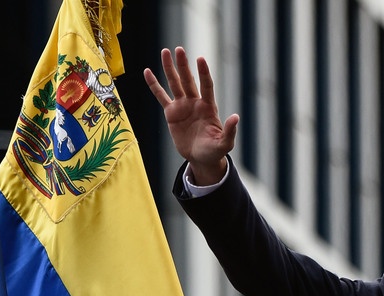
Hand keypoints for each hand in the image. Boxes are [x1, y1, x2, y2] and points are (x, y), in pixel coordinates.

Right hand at [143, 47, 238, 185]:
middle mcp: (195, 102)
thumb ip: (230, 131)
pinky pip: (161, 96)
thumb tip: (236, 117)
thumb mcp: (224, 143)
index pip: (206, 86)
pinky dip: (154, 85)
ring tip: (165, 51)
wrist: (201, 158)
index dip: (203, 73)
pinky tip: (148, 72)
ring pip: (175, 83)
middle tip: (179, 49)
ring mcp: (183, 106)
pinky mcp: (171, 113)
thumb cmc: (215, 150)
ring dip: (170, 68)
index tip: (200, 59)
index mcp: (209, 107)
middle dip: (183, 65)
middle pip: (188, 80)